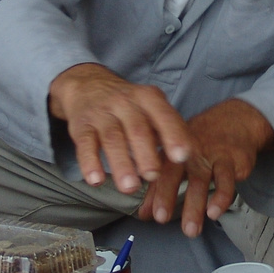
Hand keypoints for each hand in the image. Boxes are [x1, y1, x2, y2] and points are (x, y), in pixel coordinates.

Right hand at [48, 63, 192, 192]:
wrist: (88, 85)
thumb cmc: (130, 106)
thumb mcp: (152, 108)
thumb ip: (170, 129)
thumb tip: (193, 158)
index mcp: (148, 98)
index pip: (163, 115)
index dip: (173, 135)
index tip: (182, 157)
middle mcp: (125, 102)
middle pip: (137, 129)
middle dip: (146, 154)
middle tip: (153, 176)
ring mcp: (101, 113)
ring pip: (112, 138)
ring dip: (122, 164)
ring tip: (130, 188)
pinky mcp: (80, 126)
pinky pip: (84, 144)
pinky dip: (90, 163)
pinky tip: (96, 181)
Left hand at [138, 99, 273, 236]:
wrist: (236, 120)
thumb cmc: (201, 144)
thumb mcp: (179, 159)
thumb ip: (160, 186)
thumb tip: (144, 215)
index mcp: (172, 151)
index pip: (158, 172)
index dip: (152, 193)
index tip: (148, 215)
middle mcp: (189, 152)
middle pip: (174, 173)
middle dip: (167, 195)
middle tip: (161, 218)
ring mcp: (211, 155)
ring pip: (201, 180)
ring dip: (195, 206)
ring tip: (191, 230)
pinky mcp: (233, 160)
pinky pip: (227, 180)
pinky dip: (221, 197)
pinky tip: (214, 213)